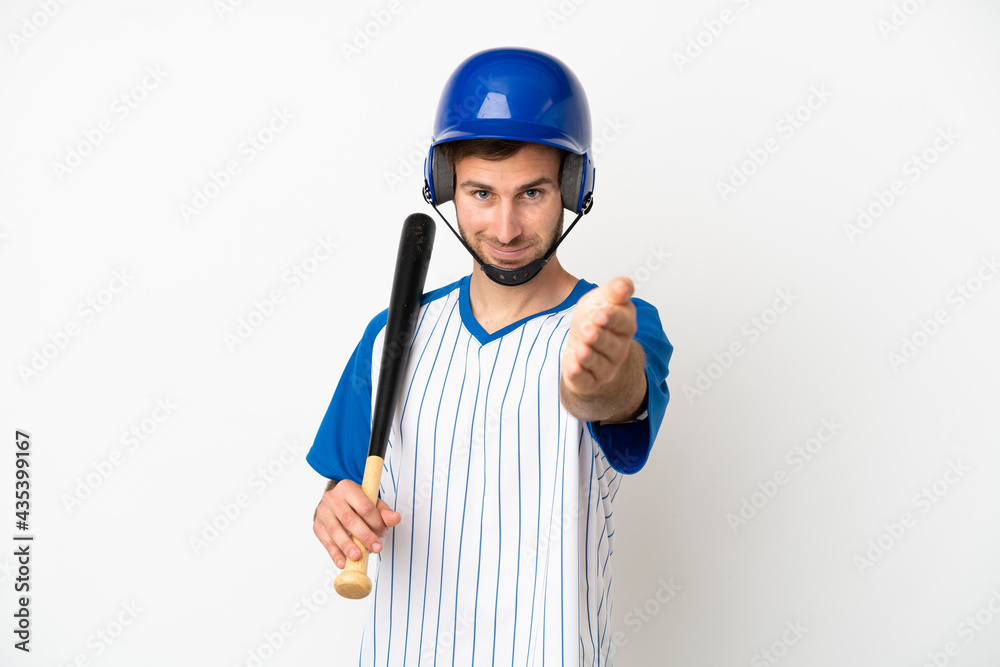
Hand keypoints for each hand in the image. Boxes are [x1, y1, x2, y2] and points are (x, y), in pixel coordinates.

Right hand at [313, 480, 401, 568]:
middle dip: (364, 536)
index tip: (383, 532)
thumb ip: (384, 512)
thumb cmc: (355, 501)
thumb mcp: (371, 502)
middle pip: (349, 519)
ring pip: (335, 531)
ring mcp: (323, 512)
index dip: (376, 521)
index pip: (364, 506)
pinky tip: (342, 561)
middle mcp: (332, 498)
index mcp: (347, 488)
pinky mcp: (317, 526)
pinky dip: (334, 553)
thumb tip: (395, 518)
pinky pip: (326, 541)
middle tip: (376, 547)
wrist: (336, 500)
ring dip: (347, 546)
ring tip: (357, 556)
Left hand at [562, 277, 637, 396]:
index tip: (600, 314)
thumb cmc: (595, 318)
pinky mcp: (590, 380)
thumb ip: (614, 290)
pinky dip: (579, 375)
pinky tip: (573, 367)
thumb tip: (623, 286)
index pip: (623, 322)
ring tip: (581, 348)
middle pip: (612, 345)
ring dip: (590, 357)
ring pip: (599, 364)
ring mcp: (605, 366)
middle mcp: (618, 348)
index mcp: (624, 325)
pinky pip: (586, 380)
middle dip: (600, 338)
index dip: (613, 318)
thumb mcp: (603, 298)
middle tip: (588, 330)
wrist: (583, 341)